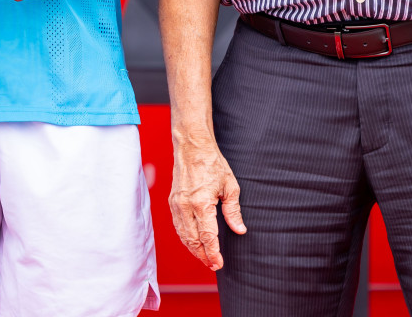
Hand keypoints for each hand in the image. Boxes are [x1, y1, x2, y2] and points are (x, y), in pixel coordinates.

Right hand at [168, 132, 245, 270]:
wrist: (192, 146)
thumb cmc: (211, 163)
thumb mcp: (230, 186)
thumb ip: (233, 211)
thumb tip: (239, 229)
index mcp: (201, 203)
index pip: (207, 236)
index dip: (213, 253)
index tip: (218, 264)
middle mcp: (185, 206)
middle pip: (193, 240)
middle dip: (203, 255)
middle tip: (213, 265)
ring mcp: (176, 204)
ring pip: (183, 235)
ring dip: (193, 248)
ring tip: (204, 257)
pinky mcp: (172, 201)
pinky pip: (177, 225)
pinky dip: (185, 237)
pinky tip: (192, 241)